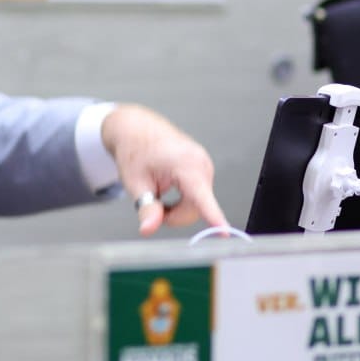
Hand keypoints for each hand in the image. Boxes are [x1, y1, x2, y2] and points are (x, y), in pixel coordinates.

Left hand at [101, 104, 226, 234]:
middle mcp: (201, 163)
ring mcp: (204, 166)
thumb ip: (146, 208)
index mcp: (186, 164)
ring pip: (196, 205)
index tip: (224, 232)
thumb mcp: (135, 182)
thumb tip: (149, 229)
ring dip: (177, 208)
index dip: (213, 217)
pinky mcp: (203, 169)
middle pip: (195, 209)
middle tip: (151, 204)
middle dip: (173, 215)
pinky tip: (168, 189)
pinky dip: (182, 200)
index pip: (201, 197)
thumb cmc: (135, 148)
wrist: (135, 128)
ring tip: (158, 192)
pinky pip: (197, 196)